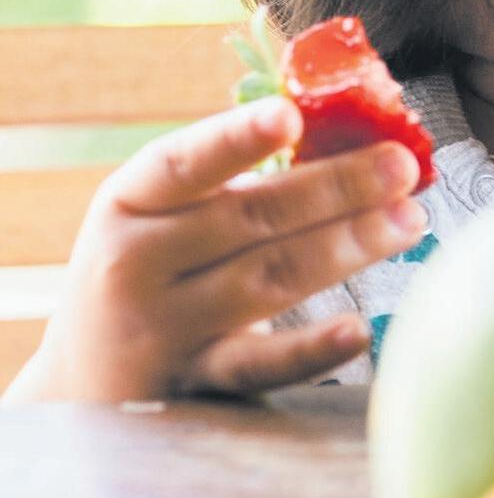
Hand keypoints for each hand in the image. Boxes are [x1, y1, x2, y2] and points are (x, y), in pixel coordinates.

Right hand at [19, 97, 427, 403]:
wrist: (81, 382)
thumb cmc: (148, 270)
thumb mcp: (159, 217)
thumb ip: (232, 183)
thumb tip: (349, 139)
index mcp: (129, 200)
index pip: (183, 162)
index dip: (237, 137)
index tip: (291, 114)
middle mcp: (138, 262)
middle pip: (251, 219)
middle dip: (337, 188)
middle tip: (402, 166)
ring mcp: (166, 327)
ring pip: (269, 279)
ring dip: (348, 246)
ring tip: (409, 220)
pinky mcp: (196, 382)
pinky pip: (260, 364)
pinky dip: (311, 350)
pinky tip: (359, 331)